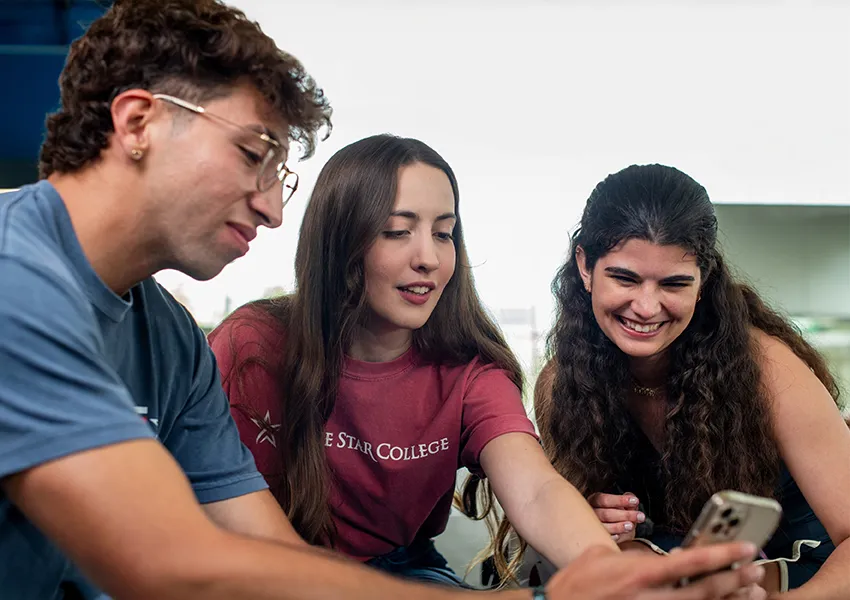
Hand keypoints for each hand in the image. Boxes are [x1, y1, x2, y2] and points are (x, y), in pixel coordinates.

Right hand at [544, 543, 764, 599]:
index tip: (744, 547)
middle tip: (757, 569)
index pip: (689, 561)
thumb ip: (626, 554)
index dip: (721, 554)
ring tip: (751, 591)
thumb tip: (643, 555)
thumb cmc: (573, 586)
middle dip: (734, 580)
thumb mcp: (597, 557)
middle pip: (703, 591)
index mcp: (637, 574)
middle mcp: (648, 598)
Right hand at [587, 492, 644, 542]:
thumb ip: (626, 500)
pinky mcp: (595, 537)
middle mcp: (591, 512)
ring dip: (619, 526)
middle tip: (640, 516)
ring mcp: (591, 526)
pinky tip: (620, 535)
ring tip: (631, 526)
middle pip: (606, 513)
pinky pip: (603, 538)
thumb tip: (631, 496)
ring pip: (604, 526)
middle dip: (625, 515)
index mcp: (595, 500)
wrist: (613, 530)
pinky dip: (612, 537)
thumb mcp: (622, 505)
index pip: (605, 499)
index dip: (620, 500)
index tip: (635, 501)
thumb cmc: (616, 514)